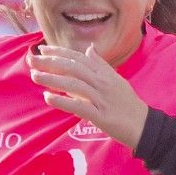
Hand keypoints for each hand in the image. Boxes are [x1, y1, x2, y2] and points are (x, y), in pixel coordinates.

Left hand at [29, 45, 151, 148]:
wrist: (144, 126)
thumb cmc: (128, 104)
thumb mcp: (116, 80)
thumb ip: (100, 65)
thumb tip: (88, 48)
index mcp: (105, 74)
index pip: (79, 58)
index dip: (60, 52)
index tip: (42, 49)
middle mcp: (102, 83)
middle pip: (74, 68)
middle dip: (51, 62)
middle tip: (31, 59)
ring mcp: (102, 99)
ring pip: (74, 85)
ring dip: (53, 79)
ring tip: (35, 76)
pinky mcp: (101, 116)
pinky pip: (80, 107)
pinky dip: (63, 102)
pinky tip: (49, 98)